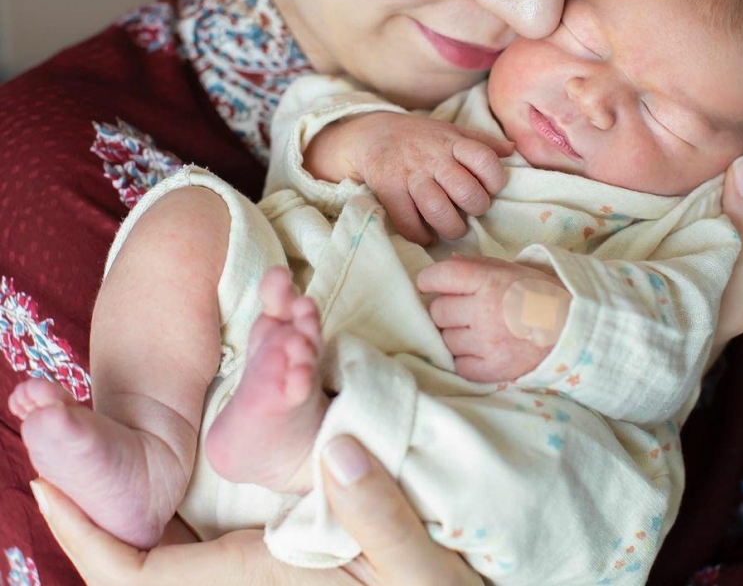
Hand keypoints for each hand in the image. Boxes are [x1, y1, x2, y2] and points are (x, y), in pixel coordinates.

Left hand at [28, 436, 482, 585]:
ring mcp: (249, 580)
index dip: (87, 538)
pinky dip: (170, 519)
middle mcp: (239, 585)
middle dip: (93, 524)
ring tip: (101, 464)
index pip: (141, 576)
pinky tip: (172, 485)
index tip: (46, 490)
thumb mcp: (418, 560)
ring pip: (165, 559)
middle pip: (139, 568)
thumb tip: (336, 449)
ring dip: (128, 520)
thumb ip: (378, 511)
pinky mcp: (267, 573)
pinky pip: (194, 553)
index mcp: (255, 583)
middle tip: (62, 459)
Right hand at [308, 113, 513, 244]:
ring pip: (439, 211)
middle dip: (476, 208)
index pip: (485, 160)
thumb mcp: (451, 131)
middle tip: (471, 211)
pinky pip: (409, 222)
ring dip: (451, 227)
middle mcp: (433, 157)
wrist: (372, 134)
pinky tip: (427, 235)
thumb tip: (513, 149)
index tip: (490, 188)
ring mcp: (410, 174)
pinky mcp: (389, 189)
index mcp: (452, 142)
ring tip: (452, 227)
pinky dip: (422, 235)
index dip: (495, 179)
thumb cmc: (420, 137)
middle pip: (466, 191)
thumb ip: (481, 142)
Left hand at [417, 254, 568, 381]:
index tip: (429, 284)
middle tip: (463, 309)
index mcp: (489, 282)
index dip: (429, 280)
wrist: (574, 330)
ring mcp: (486, 343)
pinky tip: (479, 350)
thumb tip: (448, 261)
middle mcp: (484, 311)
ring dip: (454, 335)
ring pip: (445, 339)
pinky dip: (464, 359)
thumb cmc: (541, 295)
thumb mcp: (513, 269)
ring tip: (476, 330)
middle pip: (438, 311)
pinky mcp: (492, 370)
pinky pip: (458, 364)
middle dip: (445, 309)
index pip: (440, 276)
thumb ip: (478, 265)